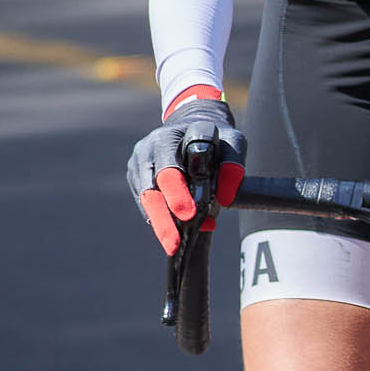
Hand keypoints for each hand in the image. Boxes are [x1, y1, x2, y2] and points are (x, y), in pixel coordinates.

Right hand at [127, 87, 245, 256]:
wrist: (192, 124)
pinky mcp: (137, 178)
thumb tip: (226, 197)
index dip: (177, 193)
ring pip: (146, 200)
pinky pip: (146, 203)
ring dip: (161, 224)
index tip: (189, 214)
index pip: (169, 168)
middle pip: (151, 189)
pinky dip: (160, 219)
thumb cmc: (215, 137)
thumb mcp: (232, 142)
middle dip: (163, 218)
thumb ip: (233, 165)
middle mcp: (147, 150)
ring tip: (174, 246)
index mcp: (168, 138)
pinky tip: (174, 234)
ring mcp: (139, 164)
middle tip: (175, 243)